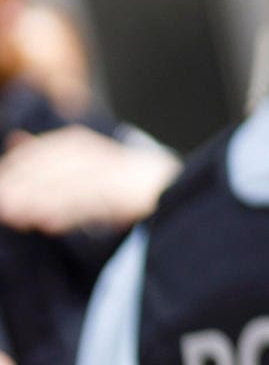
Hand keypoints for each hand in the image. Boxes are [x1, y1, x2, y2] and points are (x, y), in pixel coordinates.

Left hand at [0, 127, 178, 234]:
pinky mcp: (120, 190)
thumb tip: (14, 139)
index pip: (38, 153)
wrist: (157, 181)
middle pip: (49, 169)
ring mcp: (106, 170)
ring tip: (18, 218)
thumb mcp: (73, 160)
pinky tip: (50, 226)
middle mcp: (90, 152)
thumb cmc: (108, 175)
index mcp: (74, 142)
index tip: (1, 189)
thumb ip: (43, 153)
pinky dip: (67, 214)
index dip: (16, 170)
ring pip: (66, 186)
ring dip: (40, 203)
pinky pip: (89, 202)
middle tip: (4, 206)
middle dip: (23, 189)